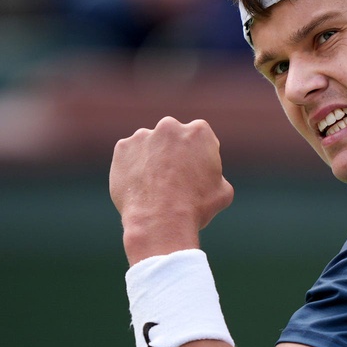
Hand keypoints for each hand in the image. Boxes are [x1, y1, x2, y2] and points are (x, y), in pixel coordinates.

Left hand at [110, 117, 233, 264]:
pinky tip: (141, 186)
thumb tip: (210, 175)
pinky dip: (134, 167)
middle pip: (173, 137)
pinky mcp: (123, 148)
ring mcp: (143, 135)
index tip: (196, 171)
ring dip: (153, 159)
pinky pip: (130, 155)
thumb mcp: (223, 191)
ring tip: (155, 186)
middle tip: (174, 178)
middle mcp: (170, 127)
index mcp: (199, 132)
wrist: (160, 220)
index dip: (199, 156)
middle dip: (174, 152)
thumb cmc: (196, 207)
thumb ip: (216, 174)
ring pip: (150, 145)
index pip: (201, 138)